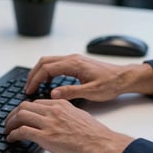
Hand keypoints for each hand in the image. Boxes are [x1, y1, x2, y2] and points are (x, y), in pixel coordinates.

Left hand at [4, 99, 133, 152]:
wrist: (103, 145)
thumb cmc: (95, 135)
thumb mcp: (80, 116)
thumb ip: (66, 114)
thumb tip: (58, 119)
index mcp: (61, 104)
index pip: (36, 103)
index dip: (25, 110)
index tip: (21, 116)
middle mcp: (53, 110)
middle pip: (24, 106)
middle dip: (13, 114)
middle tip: (9, 122)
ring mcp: (49, 123)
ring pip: (20, 116)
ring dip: (9, 123)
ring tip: (7, 130)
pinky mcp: (46, 137)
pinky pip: (22, 131)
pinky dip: (13, 134)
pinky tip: (11, 138)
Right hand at [25, 54, 152, 101]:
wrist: (124, 77)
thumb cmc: (111, 84)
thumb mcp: (92, 91)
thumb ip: (71, 92)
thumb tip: (53, 94)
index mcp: (74, 64)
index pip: (47, 69)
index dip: (35, 80)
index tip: (29, 91)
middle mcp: (72, 59)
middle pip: (44, 62)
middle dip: (33, 75)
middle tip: (27, 89)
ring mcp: (74, 60)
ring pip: (49, 62)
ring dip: (39, 73)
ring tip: (34, 87)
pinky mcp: (76, 64)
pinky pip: (56, 65)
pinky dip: (48, 73)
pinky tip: (49, 84)